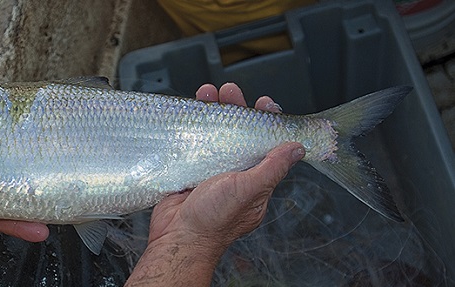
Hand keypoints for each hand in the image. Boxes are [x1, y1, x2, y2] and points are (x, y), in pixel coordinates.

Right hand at [126, 83, 303, 285]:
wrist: (177, 237)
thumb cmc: (214, 220)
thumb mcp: (249, 190)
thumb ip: (272, 168)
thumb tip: (296, 149)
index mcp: (256, 183)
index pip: (267, 146)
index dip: (266, 123)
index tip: (263, 104)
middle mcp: (235, 176)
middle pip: (239, 135)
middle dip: (235, 110)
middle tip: (229, 91)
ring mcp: (211, 173)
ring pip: (216, 136)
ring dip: (213, 113)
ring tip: (207, 93)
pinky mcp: (190, 171)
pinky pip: (194, 144)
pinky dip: (193, 127)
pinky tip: (191, 112)